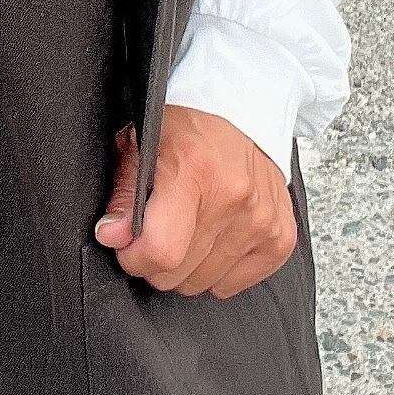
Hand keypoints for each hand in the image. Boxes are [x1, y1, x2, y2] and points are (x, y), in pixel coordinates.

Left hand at [92, 106, 296, 297]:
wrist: (243, 110)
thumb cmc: (187, 125)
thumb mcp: (139, 144)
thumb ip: (124, 195)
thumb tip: (112, 236)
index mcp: (194, 172)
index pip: (162, 250)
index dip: (135, 257)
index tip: (129, 245)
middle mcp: (234, 198)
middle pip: (180, 274)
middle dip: (157, 260)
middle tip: (159, 229)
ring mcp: (262, 220)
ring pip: (205, 284)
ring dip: (188, 265)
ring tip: (188, 227)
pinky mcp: (281, 237)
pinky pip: (235, 284)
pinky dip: (219, 269)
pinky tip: (214, 237)